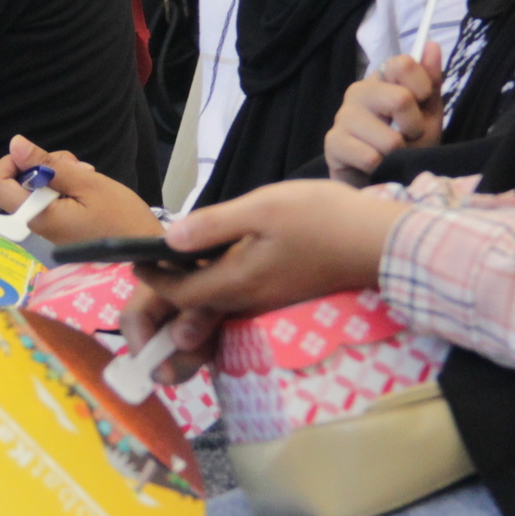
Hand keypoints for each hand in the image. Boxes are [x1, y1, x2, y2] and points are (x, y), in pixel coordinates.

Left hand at [0, 135, 161, 245]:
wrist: (144, 249)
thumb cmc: (121, 217)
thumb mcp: (86, 183)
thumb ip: (48, 164)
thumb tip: (15, 145)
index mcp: (37, 216)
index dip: (9, 163)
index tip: (37, 157)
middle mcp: (35, 224)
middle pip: (16, 184)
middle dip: (41, 166)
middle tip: (74, 165)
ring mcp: (47, 228)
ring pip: (34, 189)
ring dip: (56, 174)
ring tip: (85, 175)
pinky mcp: (59, 227)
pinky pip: (49, 199)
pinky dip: (63, 187)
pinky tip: (86, 185)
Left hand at [118, 180, 407, 381]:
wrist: (379, 243)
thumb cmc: (323, 219)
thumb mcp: (263, 208)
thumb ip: (214, 225)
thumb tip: (170, 238)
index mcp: (237, 280)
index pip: (180, 292)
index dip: (153, 278)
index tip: (135, 259)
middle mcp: (248, 300)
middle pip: (194, 307)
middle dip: (166, 294)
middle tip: (149, 269)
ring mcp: (268, 301)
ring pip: (217, 305)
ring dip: (192, 293)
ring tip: (178, 267)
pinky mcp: (284, 295)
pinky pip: (239, 300)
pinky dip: (218, 288)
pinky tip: (221, 266)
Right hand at [325, 45, 446, 186]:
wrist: (384, 180)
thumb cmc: (407, 145)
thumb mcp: (427, 113)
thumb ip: (430, 81)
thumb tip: (432, 45)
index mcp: (381, 78)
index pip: (403, 64)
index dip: (422, 88)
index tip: (421, 106)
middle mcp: (358, 91)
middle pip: (400, 99)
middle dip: (414, 127)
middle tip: (408, 138)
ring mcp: (343, 116)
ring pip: (389, 138)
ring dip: (398, 153)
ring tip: (391, 155)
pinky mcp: (333, 143)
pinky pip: (370, 158)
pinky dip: (381, 167)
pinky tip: (375, 166)